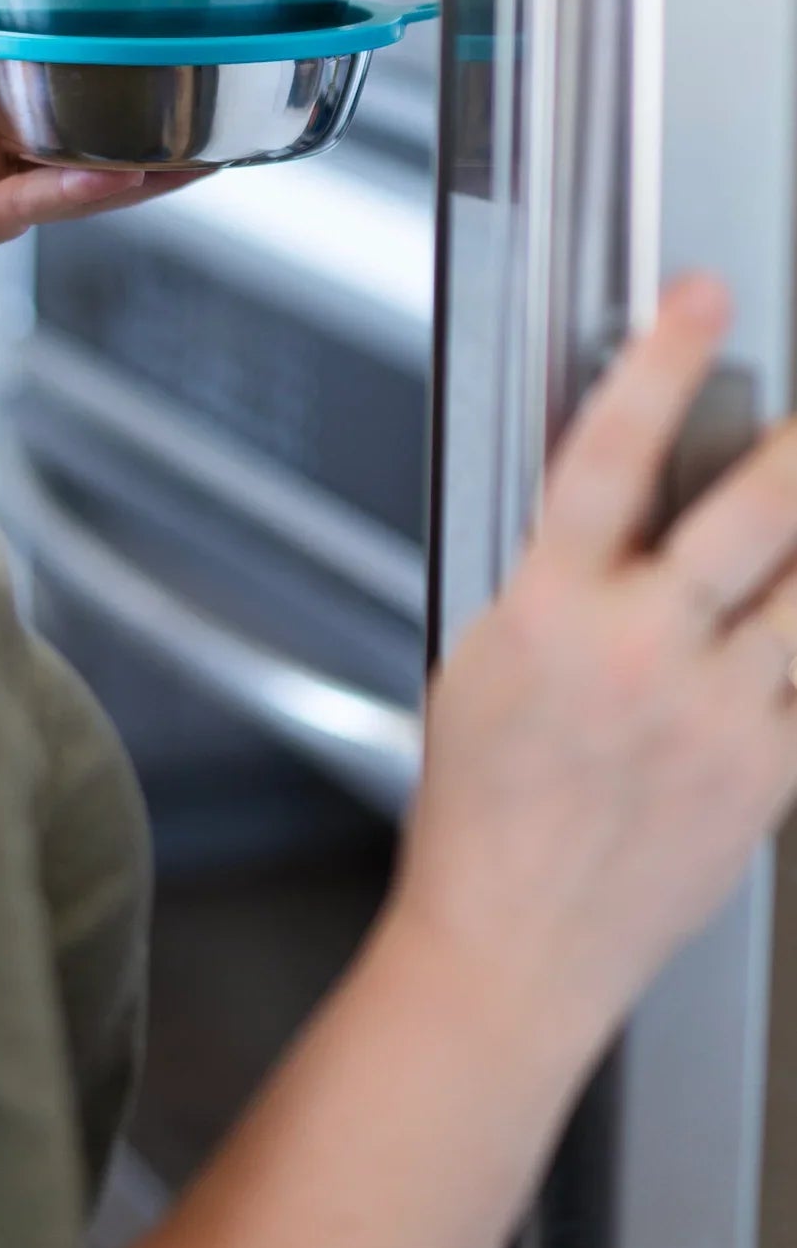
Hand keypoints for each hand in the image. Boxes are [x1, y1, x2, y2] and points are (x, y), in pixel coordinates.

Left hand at [0, 0, 192, 285]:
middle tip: (211, 92)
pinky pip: (41, 202)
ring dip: (143, 162)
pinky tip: (132, 171)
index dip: (96, 48)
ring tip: (208, 146)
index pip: (44, 62)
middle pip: (80, 120)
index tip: (153, 24)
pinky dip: (85, 188)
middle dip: (144, 112)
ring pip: (80, 169)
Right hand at [391, 275, 796, 1075]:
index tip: (700, 298)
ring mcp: (714, 718)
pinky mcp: (765, 778)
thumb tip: (617, 508)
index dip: (660, 361)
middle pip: (751, 518)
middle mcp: (639, 656)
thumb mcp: (482, 657)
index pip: (609, 454)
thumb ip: (557, 577)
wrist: (513, 950)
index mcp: (549, 614)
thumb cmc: (483, 812)